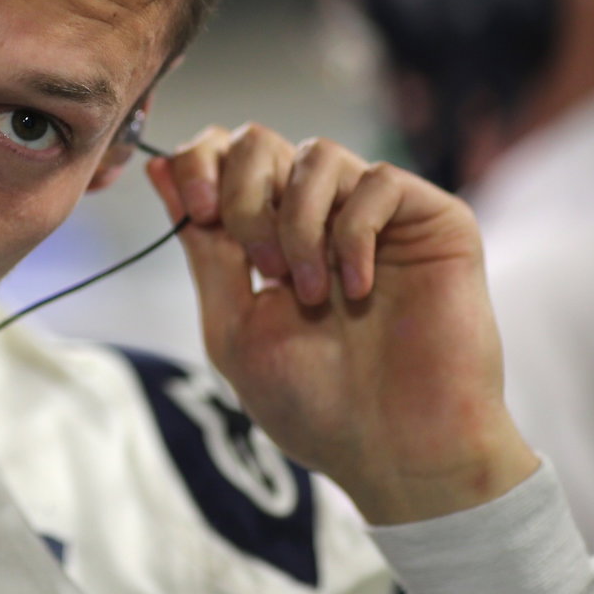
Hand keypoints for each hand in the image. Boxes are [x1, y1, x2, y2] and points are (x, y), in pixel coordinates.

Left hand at [146, 124, 538, 523]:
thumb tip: (160, 169)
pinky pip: (377, 181)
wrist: (398, 451)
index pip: (221, 156)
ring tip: (310, 291)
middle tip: (262, 268)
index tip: (197, 210)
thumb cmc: (314, 404)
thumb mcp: (234, 325)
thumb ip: (202, 247)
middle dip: (244, 197)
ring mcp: (375, 215)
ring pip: (317, 154)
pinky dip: (353, 233)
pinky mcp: (433, 220)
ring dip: (298, 221)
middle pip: (260, 141)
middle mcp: (318, 215)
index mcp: (265, 235)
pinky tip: (358, 290)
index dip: (198, 163)